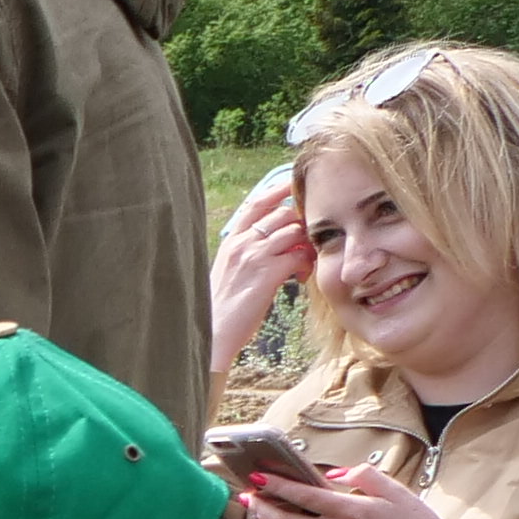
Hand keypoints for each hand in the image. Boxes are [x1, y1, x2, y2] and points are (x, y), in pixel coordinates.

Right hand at [210, 167, 309, 372]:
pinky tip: (301, 278)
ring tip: (304, 264)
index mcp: (230, 241)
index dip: (277, 190)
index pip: (256, 204)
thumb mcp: (227, 271)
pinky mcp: (268, 273)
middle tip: (305, 243)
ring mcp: (254, 256)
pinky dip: (306, 265)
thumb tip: (270, 244)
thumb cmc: (220, 307)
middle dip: (301, 224)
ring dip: (306, 245)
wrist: (212, 332)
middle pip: (283, 214)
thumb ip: (245, 252)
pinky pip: (299, 256)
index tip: (292, 185)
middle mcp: (242, 243)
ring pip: (294, 232)